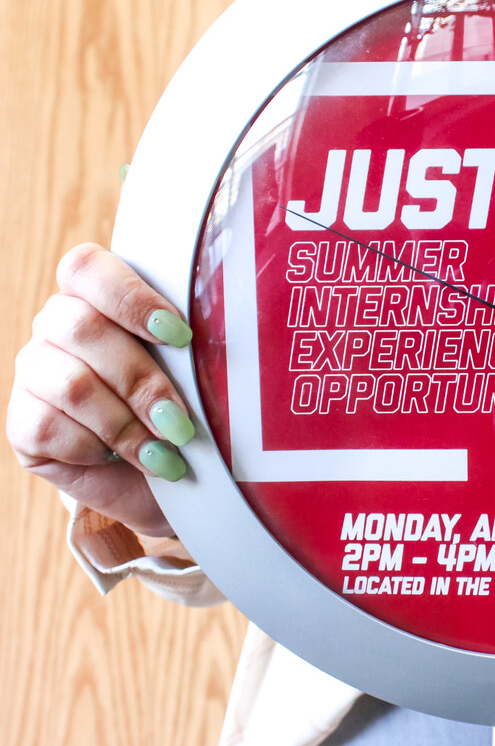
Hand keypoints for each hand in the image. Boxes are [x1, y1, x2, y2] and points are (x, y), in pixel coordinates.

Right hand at [7, 243, 195, 536]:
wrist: (166, 478)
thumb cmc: (185, 409)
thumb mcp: (196, 372)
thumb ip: (193, 347)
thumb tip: (221, 344)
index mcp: (98, 296)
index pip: (86, 268)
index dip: (131, 298)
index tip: (180, 336)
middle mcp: (57, 326)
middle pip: (81, 328)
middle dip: (141, 381)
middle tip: (182, 422)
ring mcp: (35, 373)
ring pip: (71, 384)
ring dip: (127, 424)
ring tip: (166, 452)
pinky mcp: (23, 423)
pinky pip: (47, 427)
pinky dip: (95, 448)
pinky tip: (123, 459)